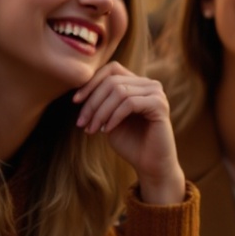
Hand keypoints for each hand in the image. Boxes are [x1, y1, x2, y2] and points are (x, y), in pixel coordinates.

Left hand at [70, 62, 184, 204]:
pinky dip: (114, 117)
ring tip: (92, 129)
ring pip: (119, 91)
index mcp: (137, 83)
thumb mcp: (108, 119)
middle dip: (92, 102)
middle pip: (112, 81)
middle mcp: (149, 84)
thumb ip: (100, 102)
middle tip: (81, 123)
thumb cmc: (130, 143)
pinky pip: (130, 103)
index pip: (111, 69)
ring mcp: (156, 93)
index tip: (75, 101)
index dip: (91, 82)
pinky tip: (106, 130)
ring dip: (100, 112)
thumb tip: (79, 92)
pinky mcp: (159, 105)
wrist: (150, 166)